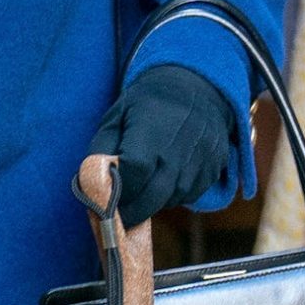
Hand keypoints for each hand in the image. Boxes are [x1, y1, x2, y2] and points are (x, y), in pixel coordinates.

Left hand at [89, 64, 244, 227]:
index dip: (118, 192)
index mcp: (152, 130)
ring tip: (141, 189)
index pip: (134, 173)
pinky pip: (188, 196)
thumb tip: (92, 183)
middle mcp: (179, 148)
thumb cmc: (148, 104)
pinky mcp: (213, 169)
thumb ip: (101, 149)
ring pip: (170, 200)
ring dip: (152, 203)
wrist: (196, 89)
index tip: (107, 200)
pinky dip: (172, 196)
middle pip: (152, 197)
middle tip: (117, 216)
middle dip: (132, 212)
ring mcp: (201, 160)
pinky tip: (164, 179)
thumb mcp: (117, 116)